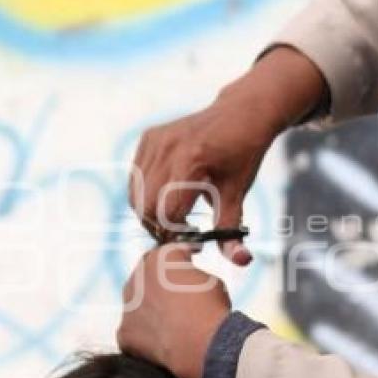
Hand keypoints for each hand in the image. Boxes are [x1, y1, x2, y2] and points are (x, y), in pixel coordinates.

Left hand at [117, 245, 230, 377]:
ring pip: (137, 302)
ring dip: (150, 306)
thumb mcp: (211, 281)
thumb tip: (190, 282)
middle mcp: (138, 276)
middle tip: (176, 294)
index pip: (169, 253)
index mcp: (161, 258)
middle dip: (160, 281)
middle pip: (147, 274)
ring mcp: (128, 305)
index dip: (181, 259)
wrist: (201, 343)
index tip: (189, 264)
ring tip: (171, 320)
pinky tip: (162, 339)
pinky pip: (134, 329)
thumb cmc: (210, 309)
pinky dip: (145, 333)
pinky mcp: (124, 331)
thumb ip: (193, 276)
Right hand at [129, 47, 326, 264]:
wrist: (240, 115)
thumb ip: (232, 231)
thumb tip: (241, 262)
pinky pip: (136, 177)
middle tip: (181, 230)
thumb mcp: (238, 194)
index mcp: (191, 162)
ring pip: (136, 193)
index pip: (166, 213)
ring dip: (150, 211)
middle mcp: (168, 148)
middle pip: (144, 206)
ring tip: (175, 214)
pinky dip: (146, 192)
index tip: (193, 237)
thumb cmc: (242, 158)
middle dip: (158, 225)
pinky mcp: (149, 137)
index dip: (175, 232)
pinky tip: (169, 193)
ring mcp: (155, 140)